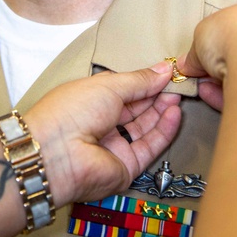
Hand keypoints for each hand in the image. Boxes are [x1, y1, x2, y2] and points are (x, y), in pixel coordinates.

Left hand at [24, 64, 181, 206]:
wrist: (57, 154)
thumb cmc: (72, 110)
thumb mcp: (108, 86)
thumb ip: (139, 80)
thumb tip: (164, 69)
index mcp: (91, 101)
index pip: (123, 90)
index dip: (145, 81)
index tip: (167, 72)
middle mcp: (101, 124)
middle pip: (136, 109)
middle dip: (156, 95)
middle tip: (178, 83)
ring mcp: (114, 146)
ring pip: (145, 128)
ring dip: (162, 111)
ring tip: (178, 95)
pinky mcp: (126, 166)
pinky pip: (149, 147)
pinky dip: (163, 130)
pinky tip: (174, 113)